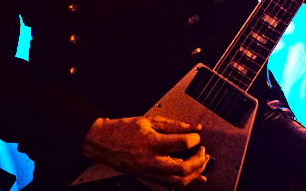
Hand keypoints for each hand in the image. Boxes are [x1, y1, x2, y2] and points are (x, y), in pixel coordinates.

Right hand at [81, 115, 208, 187]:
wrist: (103, 142)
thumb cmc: (123, 130)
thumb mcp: (149, 121)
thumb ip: (174, 124)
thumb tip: (194, 127)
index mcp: (152, 143)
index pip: (183, 143)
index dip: (195, 138)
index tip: (196, 135)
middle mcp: (152, 161)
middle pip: (183, 168)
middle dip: (199, 160)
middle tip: (202, 151)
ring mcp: (150, 172)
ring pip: (179, 182)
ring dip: (196, 174)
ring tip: (202, 163)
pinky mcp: (149, 178)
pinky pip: (171, 186)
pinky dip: (187, 183)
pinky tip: (196, 178)